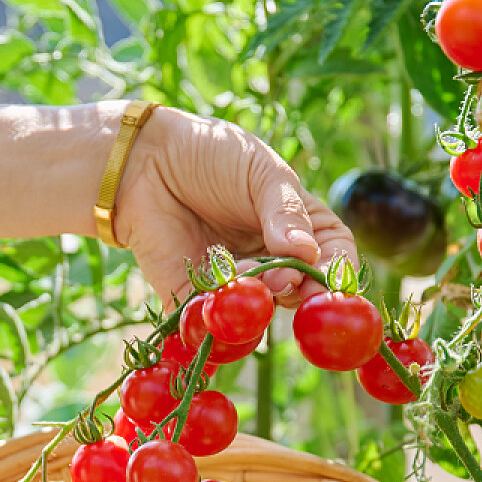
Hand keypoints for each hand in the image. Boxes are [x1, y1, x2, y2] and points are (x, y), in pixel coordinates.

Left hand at [111, 107, 356, 309]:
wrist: (146, 162)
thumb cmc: (210, 156)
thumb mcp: (261, 173)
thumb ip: (286, 212)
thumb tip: (308, 253)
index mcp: (298, 228)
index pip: (333, 258)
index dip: (335, 272)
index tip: (328, 279)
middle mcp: (272, 262)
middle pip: (300, 293)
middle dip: (296, 290)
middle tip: (283, 279)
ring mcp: (237, 284)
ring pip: (260, 313)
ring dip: (258, 299)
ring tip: (244, 272)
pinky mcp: (196, 299)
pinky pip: (213, 325)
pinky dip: (219, 317)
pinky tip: (217, 294)